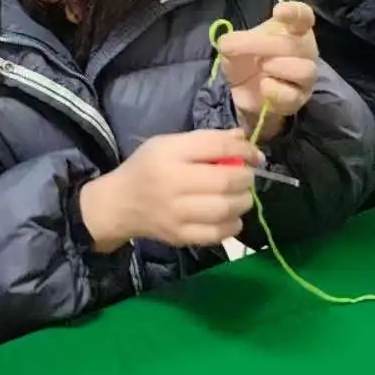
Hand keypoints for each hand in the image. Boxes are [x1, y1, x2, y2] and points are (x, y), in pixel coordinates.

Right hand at [78, 130, 260, 252]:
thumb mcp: (169, 144)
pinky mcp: (180, 236)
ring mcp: (176, 214)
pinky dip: (233, 224)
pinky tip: (228, 215)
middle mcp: (172, 183)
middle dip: (246, 177)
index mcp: (169, 154)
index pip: (216, 147)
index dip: (244, 149)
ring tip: (239, 195)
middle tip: (245, 177)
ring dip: (243, 200)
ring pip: (226, 208)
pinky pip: (219, 233)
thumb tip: (243, 138)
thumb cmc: (147, 168)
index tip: (254, 155)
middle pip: (225, 180)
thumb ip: (206, 140)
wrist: (120, 204)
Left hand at [215, 0, 318, 141]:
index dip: (294, 12)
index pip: (303, 16)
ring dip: (277, 67)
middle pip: (297, 44)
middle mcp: (304, 51)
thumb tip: (228, 44)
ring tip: (261, 66)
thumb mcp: (235, 45)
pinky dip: (275, 91)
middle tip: (240, 46)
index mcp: (292, 30)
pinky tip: (264, 85)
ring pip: (304, 71)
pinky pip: (293, 96)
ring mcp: (305, 77)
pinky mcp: (297, 99)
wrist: (245, 91)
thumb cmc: (247, 59)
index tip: (278, 12)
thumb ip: (233, 41)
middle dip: (265, 44)